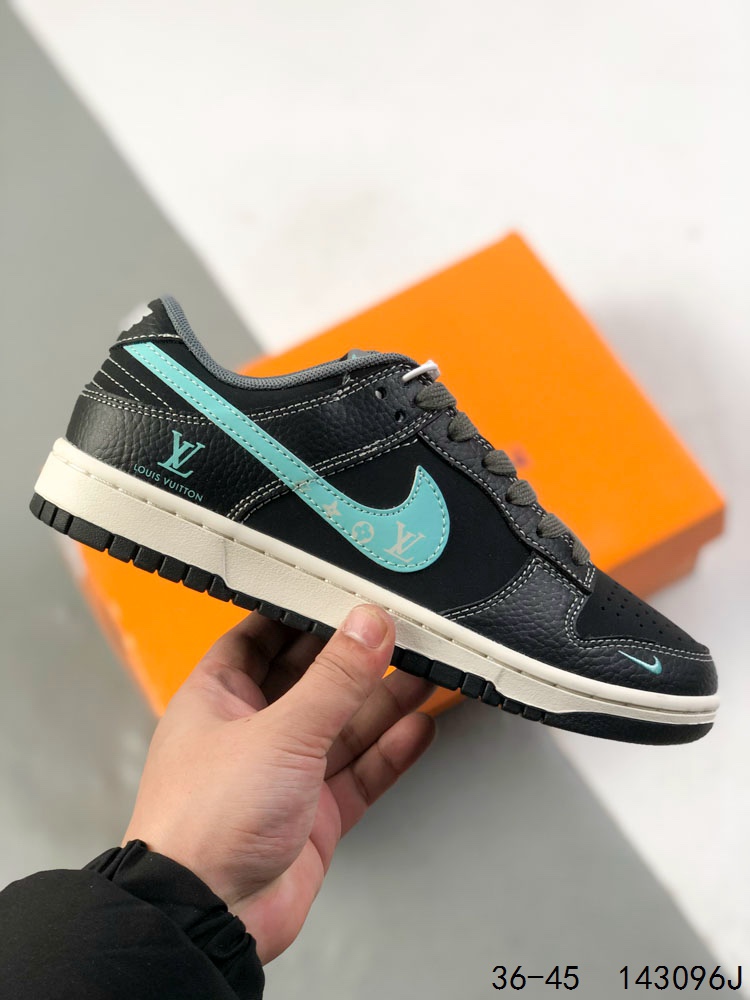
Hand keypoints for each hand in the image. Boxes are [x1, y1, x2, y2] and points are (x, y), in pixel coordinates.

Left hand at [122, 605, 434, 962]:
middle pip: (313, 680)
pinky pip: (360, 772)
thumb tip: (367, 626)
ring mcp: (285, 775)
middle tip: (402, 632)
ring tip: (427, 671)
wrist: (207, 920)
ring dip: (385, 701)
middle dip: (357, 658)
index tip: (345, 594)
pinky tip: (418, 728)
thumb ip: (333, 679)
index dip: (303, 615)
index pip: (263, 638)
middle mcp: (252, 732)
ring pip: (344, 726)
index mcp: (219, 698)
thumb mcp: (279, 732)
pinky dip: (390, 751)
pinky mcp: (314, 815)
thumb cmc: (202, 825)